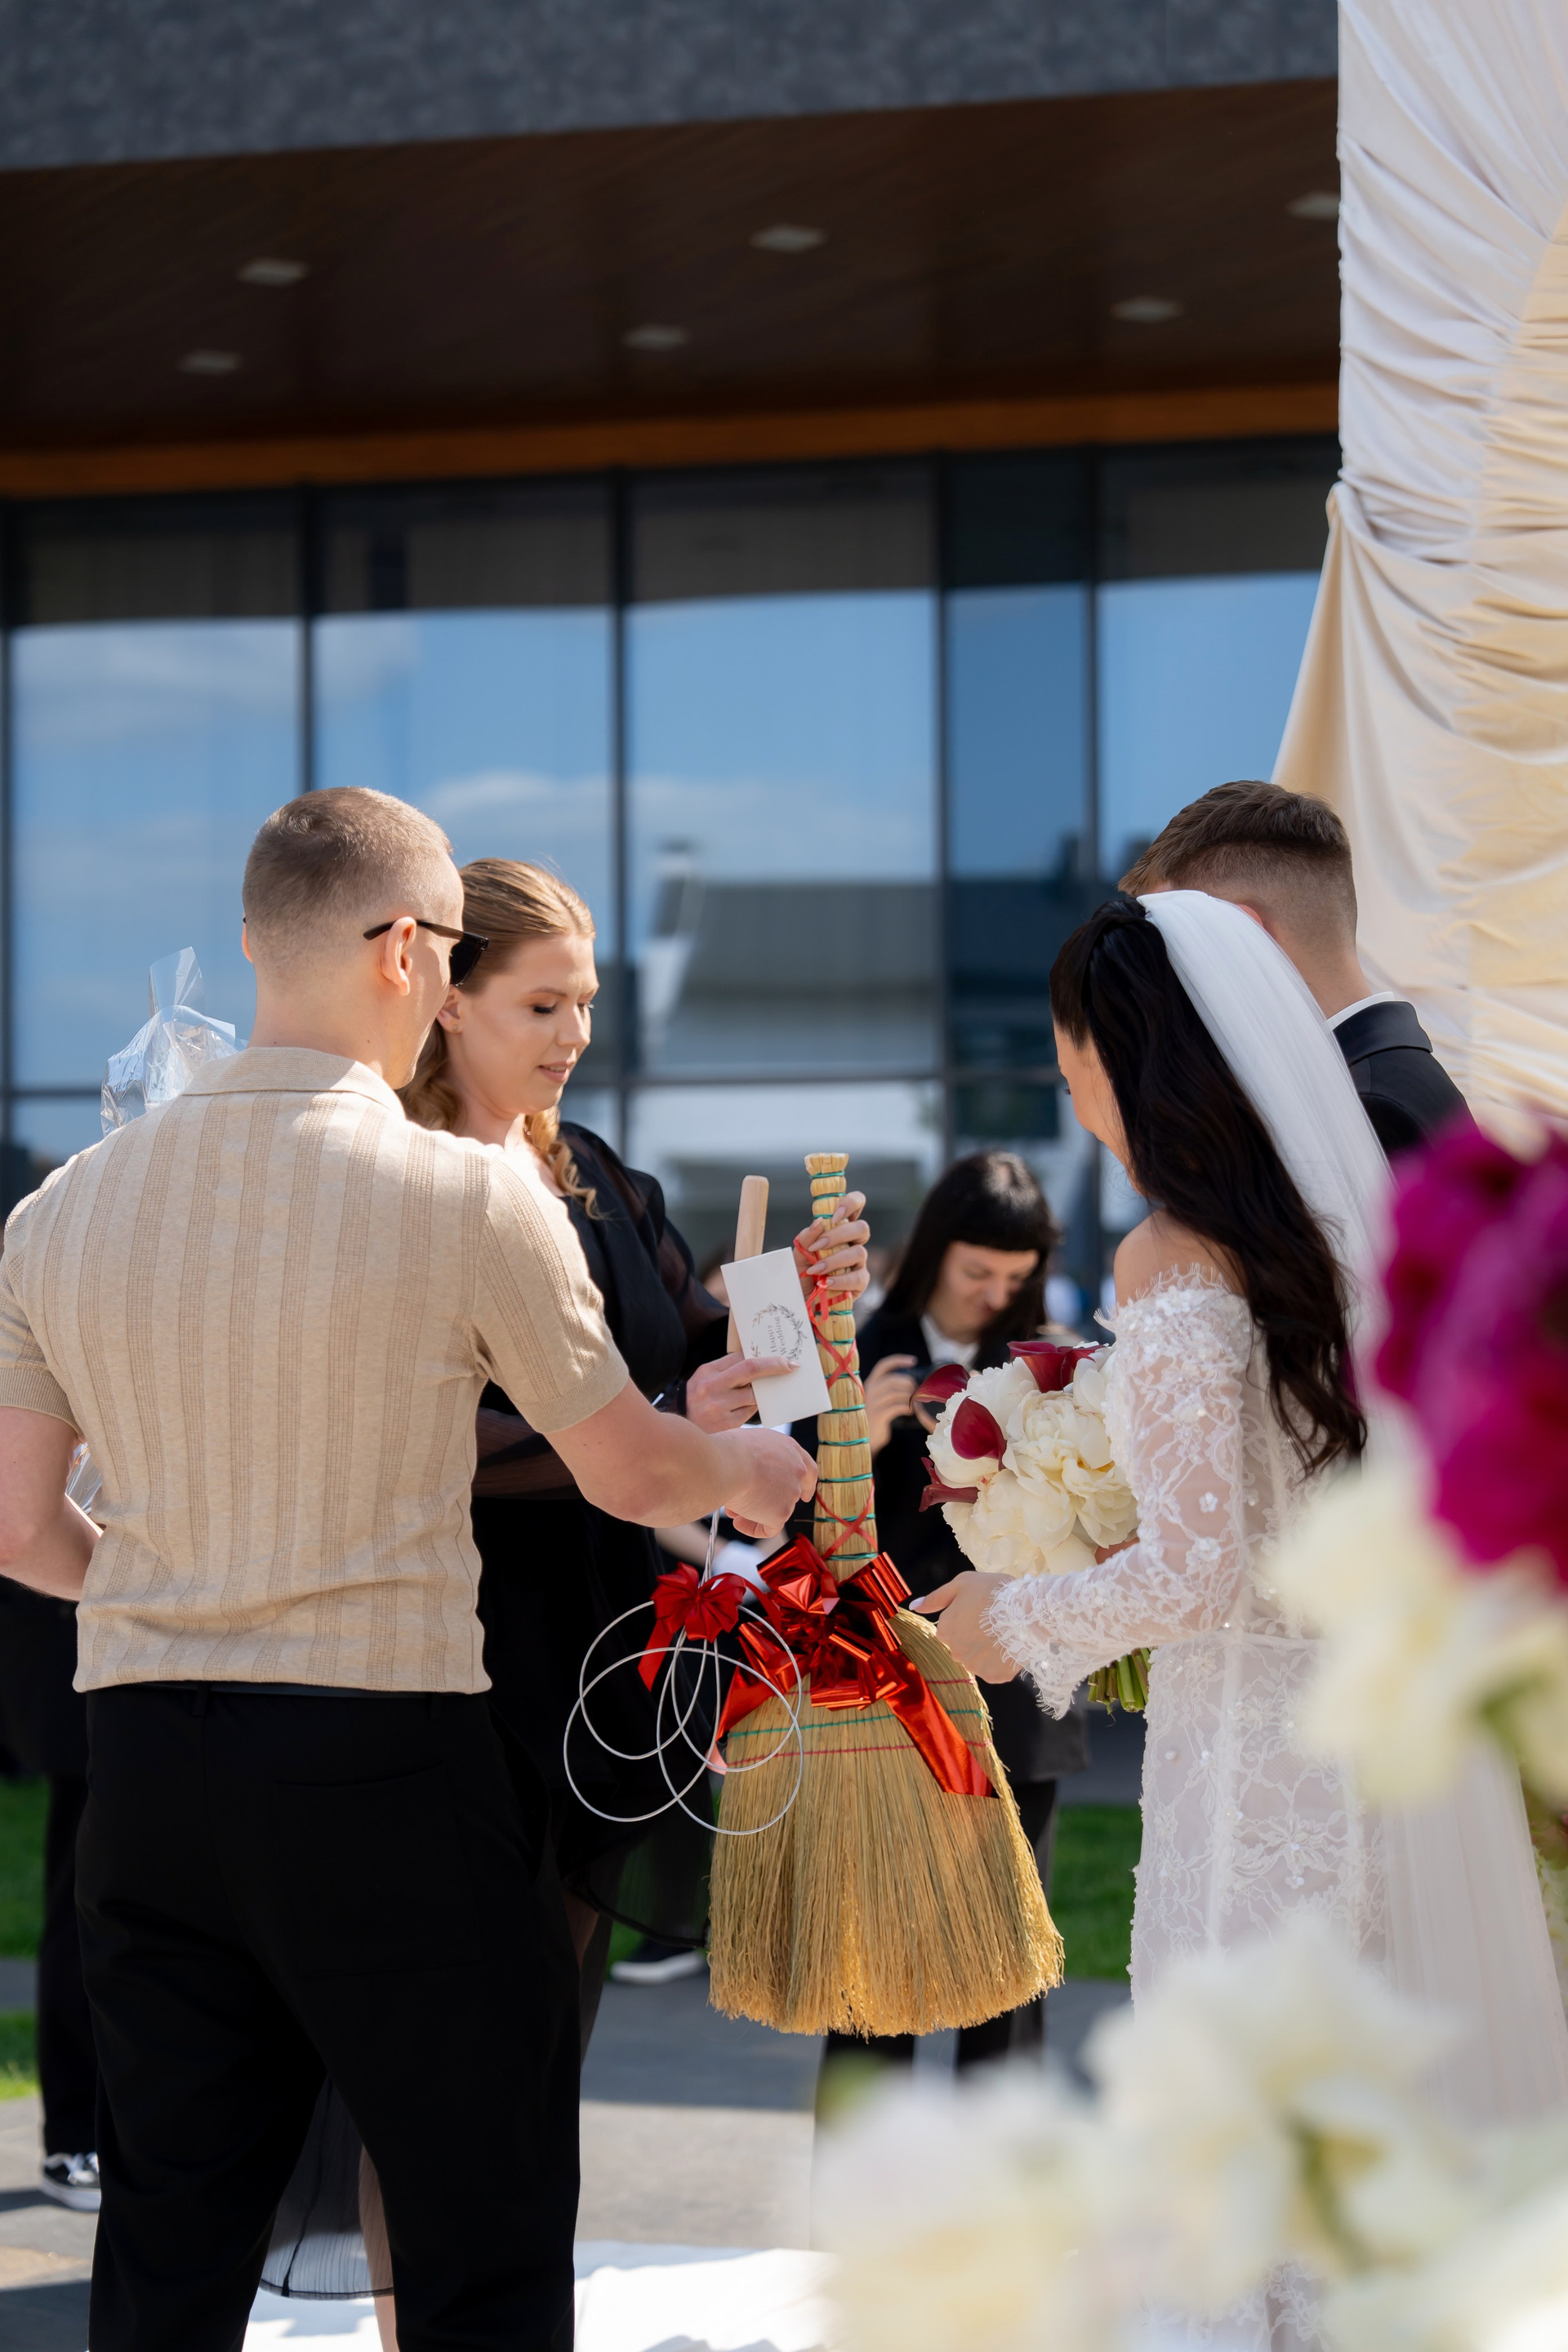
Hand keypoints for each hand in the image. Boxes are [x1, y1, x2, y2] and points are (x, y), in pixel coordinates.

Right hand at [685, 1353, 793, 1432]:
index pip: (740, 1357)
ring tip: (764, 1391)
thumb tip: (757, 1359)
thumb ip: (726, 1368)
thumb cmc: (696, 1400)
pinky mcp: (728, 1424)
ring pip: (754, 1395)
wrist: (682, 1432)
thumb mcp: (704, 1378)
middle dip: (774, 1366)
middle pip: (750, 1369)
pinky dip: (754, 1406)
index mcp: (707, 1372)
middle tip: (790, 1366)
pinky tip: (751, 1405)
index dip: (762, 1356)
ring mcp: (720, 1407)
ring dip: (763, 1392)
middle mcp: (712, 1388)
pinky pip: (750, 1411)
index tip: (779, 1357)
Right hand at [719, 1426, 817, 1537]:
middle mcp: (796, 1471)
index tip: (805, 1496)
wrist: (729, 1464)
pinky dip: (754, 1528)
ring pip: (776, 1510)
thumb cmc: (731, 1450)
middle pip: (790, 1493)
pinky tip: (737, 1523)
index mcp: (790, 1450)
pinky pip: (770, 1528)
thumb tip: (747, 1475)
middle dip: (768, 1501)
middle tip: (750, 1504)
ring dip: (755, 1511)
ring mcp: (791, 1492)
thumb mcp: (750, 1445)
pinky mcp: (782, 1512)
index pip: (808, 1469)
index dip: (807, 1485)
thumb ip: (759, 1459)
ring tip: (731, 1510)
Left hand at [793, 1191, 869, 1310]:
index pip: (856, 1205)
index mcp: (840, 1229)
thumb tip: (819, 1222)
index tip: (834, 1215)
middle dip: (839, 1235)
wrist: (802, 1300)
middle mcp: (853, 1242)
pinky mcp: (860, 1282)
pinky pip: (858, 1278)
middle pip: (861, 1228)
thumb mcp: (798, 1254)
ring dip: (835, 1260)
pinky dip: (841, 1280)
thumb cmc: (802, 1273)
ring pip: (860, 1252)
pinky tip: (827, 1283)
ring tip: (817, 1270)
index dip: (851, 1203)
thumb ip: (806, 1238)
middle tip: (817, 1247)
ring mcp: (859, 1262)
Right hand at [861, 1354, 917, 1454]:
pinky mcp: (877, 1416)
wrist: (863, 1440)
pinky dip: (907, 1407)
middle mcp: (869, 1391)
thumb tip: (912, 1385)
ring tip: (915, 1403)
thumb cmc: (875, 1420)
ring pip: (894, 1393)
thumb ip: (889, 1391)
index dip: (898, 1360)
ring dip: (909, 1397)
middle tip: (916, 1391)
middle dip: (907, 1383)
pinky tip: (910, 1411)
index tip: (913, 1360)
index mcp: (869, 1384)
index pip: (883, 1366)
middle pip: (891, 1380)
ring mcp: (872, 1404)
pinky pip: (896, 1407)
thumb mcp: (879, 1402)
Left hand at [911, 1571, 1017, 1681]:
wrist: (1027, 1611)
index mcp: (945, 1631)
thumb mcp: (962, 1584)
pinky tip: (1009, 1646)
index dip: (965, 1617)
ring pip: (977, 1659)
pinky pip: (994, 1669)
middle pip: (962, 1645)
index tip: (980, 1610)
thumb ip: (935, 1598)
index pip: (949, 1628)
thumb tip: (914, 1607)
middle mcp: (955, 1653)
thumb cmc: (993, 1592)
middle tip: (992, 1621)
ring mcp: (976, 1667)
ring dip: (987, 1650)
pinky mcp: (995, 1676)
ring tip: (1003, 1633)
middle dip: (974, 1636)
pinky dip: (1000, 1661)